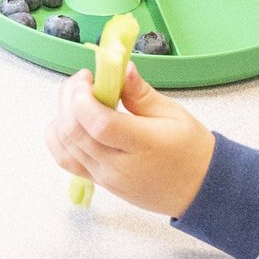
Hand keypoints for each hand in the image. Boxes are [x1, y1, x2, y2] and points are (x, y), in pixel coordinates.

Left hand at [44, 64, 214, 217]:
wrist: (199, 189)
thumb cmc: (190, 150)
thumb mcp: (173, 114)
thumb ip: (140, 93)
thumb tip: (121, 69)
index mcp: (142, 145)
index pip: (97, 123)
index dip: (82, 97)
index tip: (88, 76)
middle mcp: (117, 166)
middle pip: (74, 132)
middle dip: (69, 98)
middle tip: (83, 80)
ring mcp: (105, 177)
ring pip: (64, 145)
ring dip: (62, 115)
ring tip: (79, 98)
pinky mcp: (98, 182)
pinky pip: (66, 160)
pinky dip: (59, 137)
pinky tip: (71, 120)